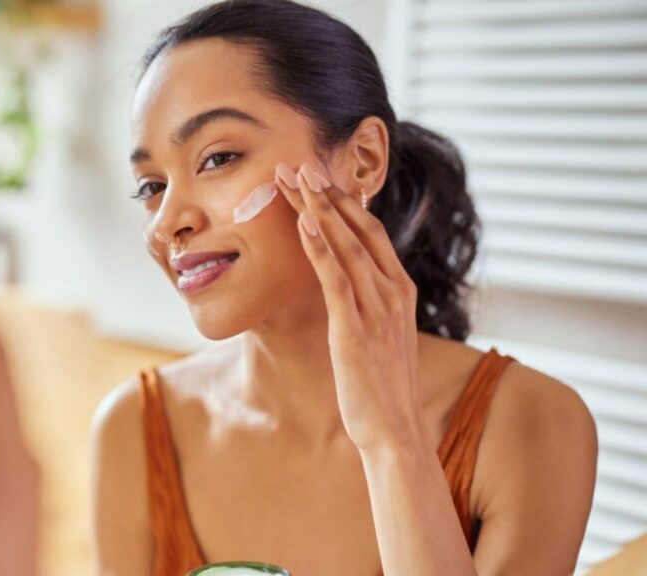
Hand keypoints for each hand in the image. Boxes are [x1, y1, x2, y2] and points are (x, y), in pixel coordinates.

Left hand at [276, 163, 425, 453]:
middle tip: (299, 162)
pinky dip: (320, 248)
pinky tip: (304, 221)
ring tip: (293, 177)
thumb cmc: (383, 386)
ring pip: (344, 245)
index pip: (371, 232)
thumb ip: (371, 303)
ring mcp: (376, 309)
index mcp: (401, 290)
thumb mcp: (382, 335)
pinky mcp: (354, 330)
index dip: (344, 201)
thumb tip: (351, 283)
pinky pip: (336, 280)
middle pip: (357, 229)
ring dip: (316, 208)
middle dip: (326, 193)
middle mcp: (393, 292)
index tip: (319, 176)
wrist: (395, 431)